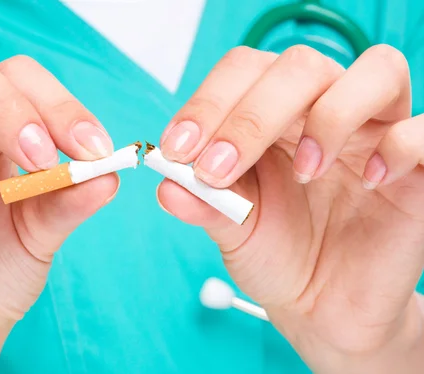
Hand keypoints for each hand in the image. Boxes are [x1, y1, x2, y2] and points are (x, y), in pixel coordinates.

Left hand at [157, 45, 423, 372]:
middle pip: (300, 65)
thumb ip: (203, 201)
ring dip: (329, 116)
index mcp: (272, 116)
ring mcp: (375, 133)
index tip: (178, 150)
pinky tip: (368, 182)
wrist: (321, 304)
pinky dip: (398, 146)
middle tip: (219, 167)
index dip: (209, 101)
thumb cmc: (277, 254)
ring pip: (376, 70)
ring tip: (306, 172)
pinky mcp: (419, 168)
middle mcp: (323, 110)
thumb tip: (166, 185)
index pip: (244, 71)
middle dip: (252, 114)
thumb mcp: (231, 229)